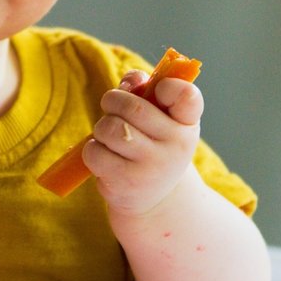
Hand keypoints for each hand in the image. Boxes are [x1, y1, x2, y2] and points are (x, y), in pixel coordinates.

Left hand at [84, 72, 203, 216]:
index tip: (157, 91)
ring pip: (110, 128)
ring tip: (108, 135)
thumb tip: (132, 80)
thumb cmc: (153, 147)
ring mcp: (153, 167)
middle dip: (112, 100)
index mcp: (188, 123)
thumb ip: (146, 90)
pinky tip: (104, 155)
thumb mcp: (160, 119)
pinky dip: (92, 149)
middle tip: (111, 106)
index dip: (168, 86)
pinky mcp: (128, 183)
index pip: (187, 96)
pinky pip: (95, 152)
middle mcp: (177, 145)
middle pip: (132, 107)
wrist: (154, 200)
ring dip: (101, 127)